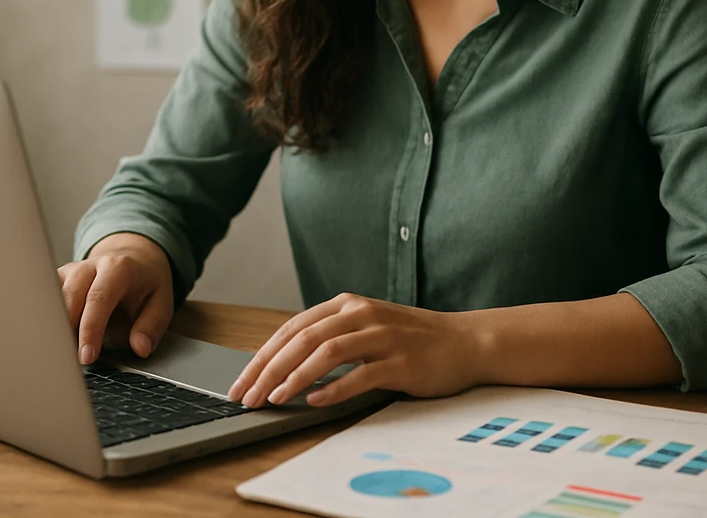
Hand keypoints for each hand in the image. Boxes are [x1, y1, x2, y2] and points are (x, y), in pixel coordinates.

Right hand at [58, 232, 173, 364]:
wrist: (134, 259)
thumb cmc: (146, 283)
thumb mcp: (162, 303)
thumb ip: (152, 326)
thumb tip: (140, 348)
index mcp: (118, 268)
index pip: (98, 298)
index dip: (90, 329)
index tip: (86, 356)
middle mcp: (90, 266)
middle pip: (69, 297)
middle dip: (67, 332)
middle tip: (70, 361)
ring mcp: (71, 271)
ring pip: (51, 298)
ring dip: (54, 327)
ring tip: (62, 352)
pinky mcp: (58, 279)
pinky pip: (45, 299)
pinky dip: (46, 320)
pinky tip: (52, 339)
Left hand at [226, 293, 488, 408]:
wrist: (465, 342)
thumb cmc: (410, 339)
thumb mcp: (365, 327)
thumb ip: (330, 337)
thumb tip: (282, 364)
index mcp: (346, 304)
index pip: (293, 328)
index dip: (263, 355)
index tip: (241, 381)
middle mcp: (361, 314)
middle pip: (303, 339)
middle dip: (269, 369)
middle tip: (247, 395)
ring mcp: (382, 336)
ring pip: (328, 352)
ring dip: (296, 376)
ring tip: (275, 397)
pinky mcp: (401, 361)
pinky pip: (361, 374)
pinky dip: (334, 389)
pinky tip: (315, 402)